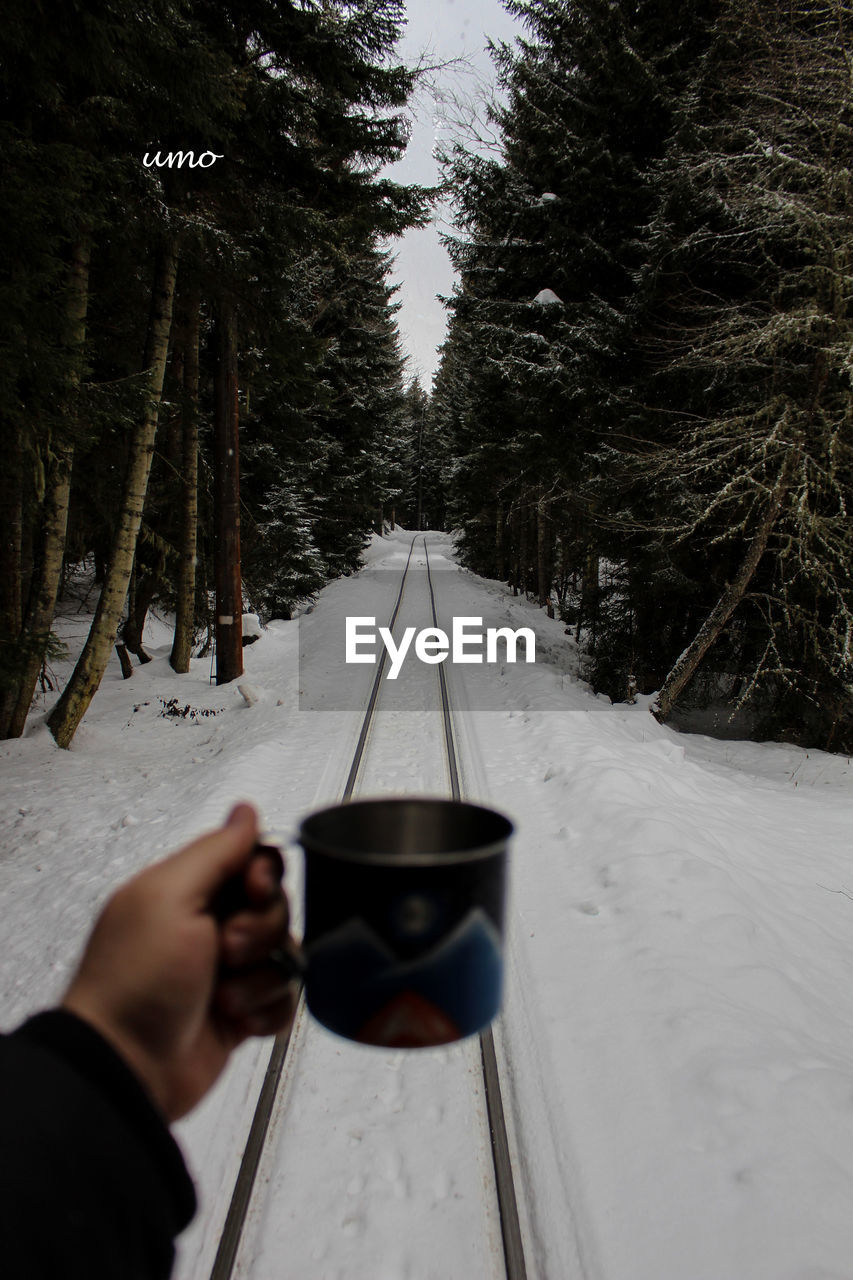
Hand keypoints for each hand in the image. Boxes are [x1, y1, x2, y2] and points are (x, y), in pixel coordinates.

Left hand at [62, 803, 299, 1120]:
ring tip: (225, 997)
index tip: (253, 891)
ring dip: (262, 977)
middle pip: (275, 907)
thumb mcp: (170, 898)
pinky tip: (238, 1019)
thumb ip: (215, 851)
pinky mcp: (239, 1013)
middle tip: (226, 950)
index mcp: (185, 891)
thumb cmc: (134, 984)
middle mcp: (205, 927)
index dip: (264, 875)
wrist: (127, 1069)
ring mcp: (224, 973)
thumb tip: (245, 811)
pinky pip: (284, 997)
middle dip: (261, 931)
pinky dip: (268, 1010)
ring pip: (284, 954)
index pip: (251, 860)